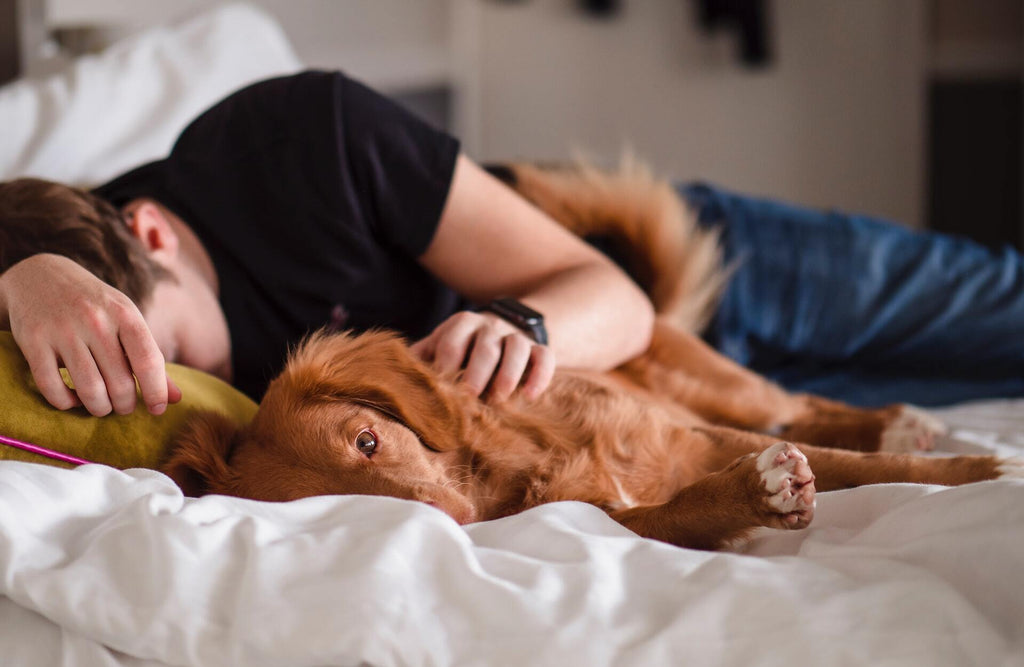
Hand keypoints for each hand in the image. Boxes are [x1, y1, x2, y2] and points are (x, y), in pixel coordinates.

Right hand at [0, 254, 181, 415]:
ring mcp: (62, 330)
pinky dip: (65, 403)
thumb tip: (176, 399)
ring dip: (99, 408)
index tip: (157, 409)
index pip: (148, 361)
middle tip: (124, 406)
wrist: (41, 274)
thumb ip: (150, 358)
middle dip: (125, 405)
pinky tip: (73, 398)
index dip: (156, 392)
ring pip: (89, 390)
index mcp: (125, 314)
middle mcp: (95, 320)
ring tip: (102, 406)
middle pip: (120, 383)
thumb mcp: (127, 320)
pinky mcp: (33, 341)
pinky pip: (52, 387)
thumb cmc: (96, 306)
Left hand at [410, 310, 554, 400]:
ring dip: (508, 373)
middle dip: (477, 371)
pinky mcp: (539, 348)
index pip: (452, 341)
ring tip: (499, 398)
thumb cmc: (462, 348)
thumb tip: (396, 381)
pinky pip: (545, 357)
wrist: (502, 331)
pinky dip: (540, 376)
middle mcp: (490, 326)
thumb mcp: (439, 346)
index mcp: (461, 324)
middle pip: (486, 345)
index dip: (446, 365)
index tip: (441, 388)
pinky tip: (529, 397)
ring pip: (517, 347)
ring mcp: (516, 336)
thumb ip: (421, 359)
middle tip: (469, 396)